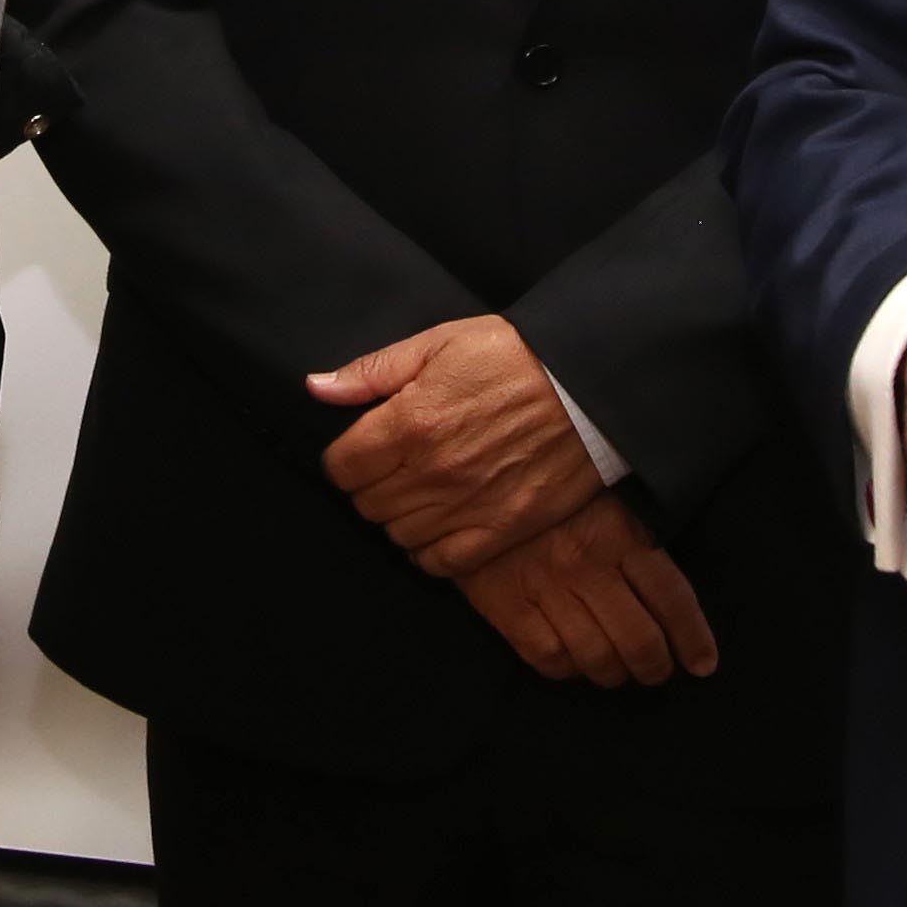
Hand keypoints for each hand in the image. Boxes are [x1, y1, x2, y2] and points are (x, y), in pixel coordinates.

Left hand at [312, 315, 597, 577]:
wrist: (589, 387)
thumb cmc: (515, 357)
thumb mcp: (440, 343)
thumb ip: (373, 371)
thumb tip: (317, 388)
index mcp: (409, 424)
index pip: (340, 468)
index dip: (347, 458)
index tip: (366, 448)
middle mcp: (431, 474)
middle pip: (366, 505)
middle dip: (373, 485)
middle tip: (398, 466)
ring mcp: (466, 507)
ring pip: (398, 536)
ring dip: (402, 517)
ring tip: (424, 492)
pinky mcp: (500, 531)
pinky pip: (440, 563)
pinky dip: (432, 550)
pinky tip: (443, 524)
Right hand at [456, 491, 719, 686]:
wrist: (470, 478)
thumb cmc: (551, 492)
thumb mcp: (603, 495)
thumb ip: (636, 536)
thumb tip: (672, 595)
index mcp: (619, 531)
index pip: (672, 597)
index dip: (693, 639)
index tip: (703, 664)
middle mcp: (585, 562)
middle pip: (639, 640)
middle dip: (655, 668)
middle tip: (657, 672)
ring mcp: (544, 585)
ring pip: (597, 658)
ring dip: (615, 675)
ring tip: (619, 672)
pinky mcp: (505, 603)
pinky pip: (549, 658)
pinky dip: (568, 670)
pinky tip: (575, 664)